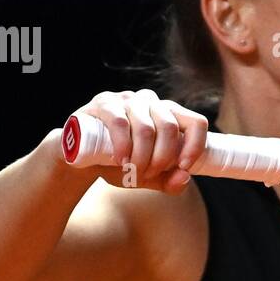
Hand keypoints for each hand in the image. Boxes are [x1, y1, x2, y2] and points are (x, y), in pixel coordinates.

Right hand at [75, 88, 209, 194]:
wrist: (82, 157)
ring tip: (131, 171)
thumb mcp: (149, 177)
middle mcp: (151, 101)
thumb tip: (185, 177)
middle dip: (162, 158)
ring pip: (146, 128)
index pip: (196, 122)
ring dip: (141, 157)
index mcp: (169, 114)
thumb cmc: (121, 164)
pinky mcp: (104, 103)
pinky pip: (120, 123)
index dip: (195, 146)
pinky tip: (120, 160)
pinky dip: (123, 146)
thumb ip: (169, 181)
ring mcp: (127, 99)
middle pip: (170, 127)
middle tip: (148, 174)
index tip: (184, 167)